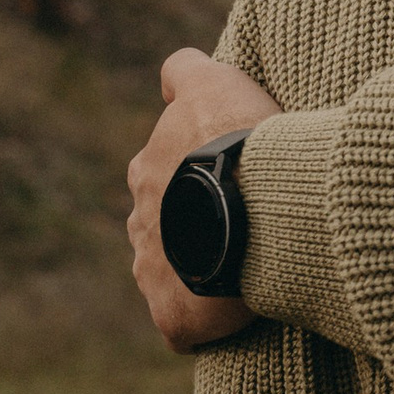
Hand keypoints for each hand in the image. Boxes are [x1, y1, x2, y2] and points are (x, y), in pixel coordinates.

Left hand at [125, 48, 279, 350]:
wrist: (253, 203)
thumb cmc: (237, 140)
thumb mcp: (214, 82)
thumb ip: (186, 70)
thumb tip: (172, 71)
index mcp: (147, 170)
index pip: (162, 172)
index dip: (196, 175)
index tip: (231, 180)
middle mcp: (140, 219)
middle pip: (163, 224)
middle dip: (192, 225)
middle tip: (244, 221)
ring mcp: (152, 270)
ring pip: (170, 273)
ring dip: (198, 270)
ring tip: (245, 266)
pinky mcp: (172, 314)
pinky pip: (182, 323)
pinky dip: (203, 319)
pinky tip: (234, 310)